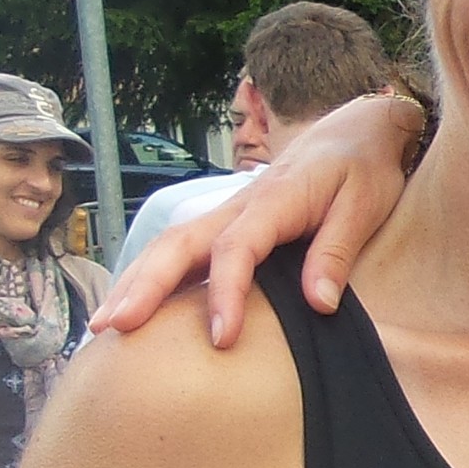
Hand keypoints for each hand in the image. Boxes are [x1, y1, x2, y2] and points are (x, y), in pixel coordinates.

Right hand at [90, 94, 417, 345]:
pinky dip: (153, 275)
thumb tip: (319, 304)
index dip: (225, 293)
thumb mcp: (363, 207)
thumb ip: (336, 253)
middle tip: (116, 328)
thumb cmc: (362, 169)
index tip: (221, 338)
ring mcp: (228, 212)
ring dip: (136, 282)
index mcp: (273, 200)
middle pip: (179, 243)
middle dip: (145, 286)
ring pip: (170, 244)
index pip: (237, 249)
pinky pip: (182, 248)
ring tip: (105, 326)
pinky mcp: (229, 222)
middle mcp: (240, 205)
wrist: (354, 129)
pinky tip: (134, 305)